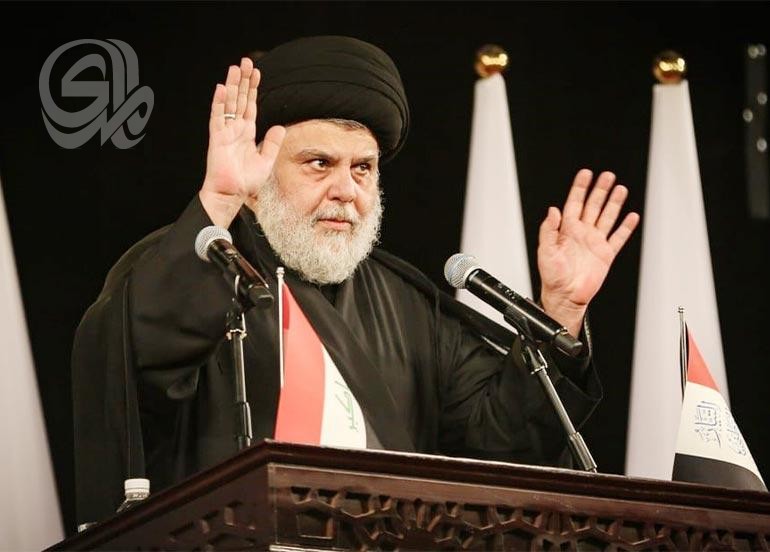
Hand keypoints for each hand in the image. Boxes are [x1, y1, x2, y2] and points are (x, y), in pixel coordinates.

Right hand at [199, 57, 285, 227]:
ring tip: (235, 68)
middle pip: (239, 99)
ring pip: (228, 103)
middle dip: (243, 80)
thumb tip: (279, 127)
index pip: (250, 106)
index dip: (253, 89)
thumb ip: (272, 143)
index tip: (256, 73)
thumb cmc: (246, 182)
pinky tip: (221, 88)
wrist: (231, 194)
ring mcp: (225, 132)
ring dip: (232, 85)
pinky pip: (217, 117)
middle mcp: (235, 129)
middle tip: (246, 62)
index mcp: (247, 133)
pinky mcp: (217, 138)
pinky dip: (218, 102)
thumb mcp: (266, 161)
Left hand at [537, 169, 639, 335]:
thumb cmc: (552, 277)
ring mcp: (594, 243)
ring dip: (614, 203)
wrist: (565, 297)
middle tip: (607, 175)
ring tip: (620, 189)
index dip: (579, 188)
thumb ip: (548, 230)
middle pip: (593, 206)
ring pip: (607, 217)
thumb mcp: (545, 251)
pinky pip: (618, 237)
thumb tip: (553, 211)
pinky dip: (625, 227)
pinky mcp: (605, 255)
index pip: (574, 203)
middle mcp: (581, 233)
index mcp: (566, 231)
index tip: (585, 174)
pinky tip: (631, 217)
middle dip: (600, 190)